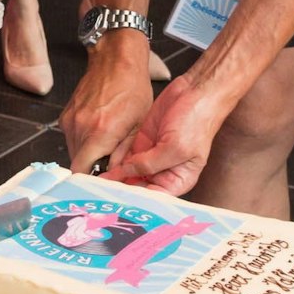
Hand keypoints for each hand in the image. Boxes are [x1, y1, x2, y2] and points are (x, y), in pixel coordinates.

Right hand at [60, 34, 154, 173]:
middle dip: (91, 168)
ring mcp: (70, 120)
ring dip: (87, 154)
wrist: (115, 60)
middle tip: (109, 166)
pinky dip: (83, 140)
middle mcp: (80, 128)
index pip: (82, 171)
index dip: (90, 181)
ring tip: (106, 146)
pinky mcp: (66, 114)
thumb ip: (124, 153)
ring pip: (73, 150)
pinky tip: (99, 131)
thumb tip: (116, 174)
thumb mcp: (137, 125)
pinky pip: (71, 136)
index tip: (102, 184)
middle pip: (77, 163)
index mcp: (100, 133)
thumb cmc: (132, 89)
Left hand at [113, 73, 231, 194]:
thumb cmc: (197, 121)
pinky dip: (114, 161)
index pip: (154, 198)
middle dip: (122, 190)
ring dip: (114, 177)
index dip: (136, 201)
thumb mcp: (175, 148)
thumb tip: (126, 174)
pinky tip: (101, 167)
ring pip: (128, 173)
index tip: (117, 201)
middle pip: (139, 187)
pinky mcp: (141, 142)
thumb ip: (150, 164)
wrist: (194, 91)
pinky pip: (124, 155)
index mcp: (178, 180)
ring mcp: (151, 156)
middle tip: (101, 193)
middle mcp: (164, 172)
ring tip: (96, 184)